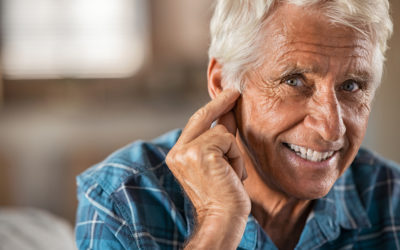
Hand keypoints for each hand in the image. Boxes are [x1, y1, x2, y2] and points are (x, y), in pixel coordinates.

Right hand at [166, 88, 250, 248]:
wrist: (222, 218)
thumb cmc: (223, 194)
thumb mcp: (219, 162)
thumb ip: (219, 137)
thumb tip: (227, 113)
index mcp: (178, 154)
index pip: (195, 123)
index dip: (212, 107)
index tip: (226, 95)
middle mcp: (177, 151)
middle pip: (202, 116)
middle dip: (221, 102)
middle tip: (234, 92)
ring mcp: (187, 151)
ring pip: (221, 131)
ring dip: (234, 152)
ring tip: (232, 173)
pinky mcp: (201, 153)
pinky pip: (228, 140)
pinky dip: (236, 157)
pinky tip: (233, 175)